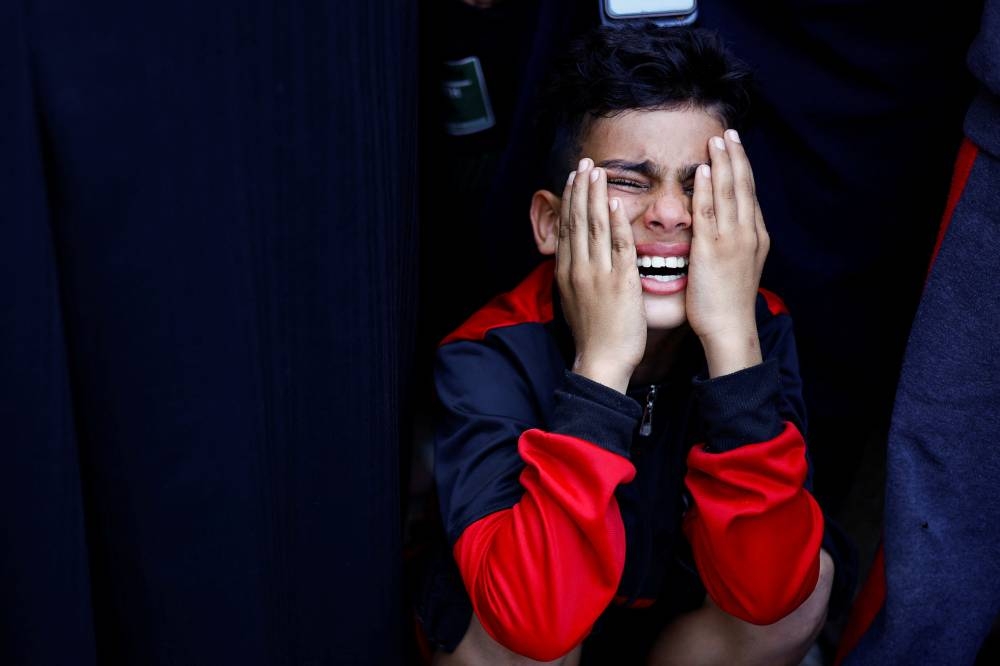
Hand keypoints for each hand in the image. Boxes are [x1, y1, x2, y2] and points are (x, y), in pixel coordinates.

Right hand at [556, 158, 645, 393]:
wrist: (601, 360)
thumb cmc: (594, 335)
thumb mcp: (575, 301)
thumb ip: (576, 277)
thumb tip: (575, 260)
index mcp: (567, 273)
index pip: (567, 227)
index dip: (570, 200)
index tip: (573, 178)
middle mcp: (578, 269)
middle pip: (577, 221)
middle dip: (581, 189)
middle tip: (584, 163)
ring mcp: (598, 275)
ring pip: (595, 227)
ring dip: (596, 197)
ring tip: (597, 172)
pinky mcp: (620, 283)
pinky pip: (618, 247)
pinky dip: (617, 223)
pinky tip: (617, 203)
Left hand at [685, 130, 768, 377]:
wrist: (731, 328)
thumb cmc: (728, 303)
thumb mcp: (737, 267)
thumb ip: (732, 245)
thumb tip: (725, 232)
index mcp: (755, 237)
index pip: (749, 195)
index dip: (743, 168)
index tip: (736, 147)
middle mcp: (748, 234)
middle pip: (743, 187)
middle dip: (736, 157)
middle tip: (729, 133)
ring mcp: (732, 240)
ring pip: (728, 193)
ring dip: (722, 163)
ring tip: (716, 140)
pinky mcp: (713, 249)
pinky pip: (709, 211)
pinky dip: (706, 188)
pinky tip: (701, 169)